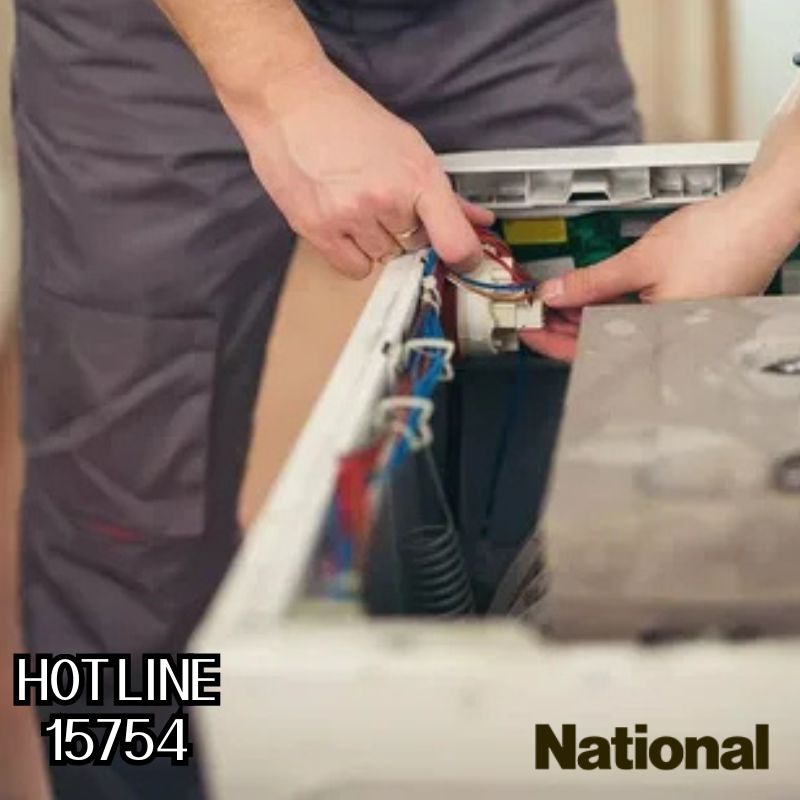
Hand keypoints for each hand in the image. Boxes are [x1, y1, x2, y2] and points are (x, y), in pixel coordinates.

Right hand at [226, 59, 492, 277]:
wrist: (288, 100)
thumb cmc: (348, 118)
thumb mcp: (408, 146)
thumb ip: (444, 193)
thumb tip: (479, 221)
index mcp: (418, 175)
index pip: (455, 241)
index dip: (466, 259)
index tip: (466, 263)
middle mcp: (387, 199)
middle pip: (415, 247)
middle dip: (407, 230)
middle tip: (384, 200)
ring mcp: (351, 217)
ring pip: (384, 258)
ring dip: (376, 240)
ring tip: (355, 203)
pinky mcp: (318, 230)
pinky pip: (354, 269)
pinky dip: (353, 255)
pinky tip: (343, 224)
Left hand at [521, 178, 799, 361]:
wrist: (764, 217)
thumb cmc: (717, 239)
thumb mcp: (639, 260)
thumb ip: (591, 283)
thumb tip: (553, 295)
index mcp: (658, 339)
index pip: (591, 353)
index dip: (553, 344)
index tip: (528, 331)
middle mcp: (668, 343)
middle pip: (601, 346)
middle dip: (564, 329)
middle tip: (533, 313)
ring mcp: (676, 331)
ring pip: (616, 332)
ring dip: (583, 318)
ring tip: (553, 303)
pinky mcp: (682, 315)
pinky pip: (634, 320)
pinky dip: (608, 309)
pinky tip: (588, 297)